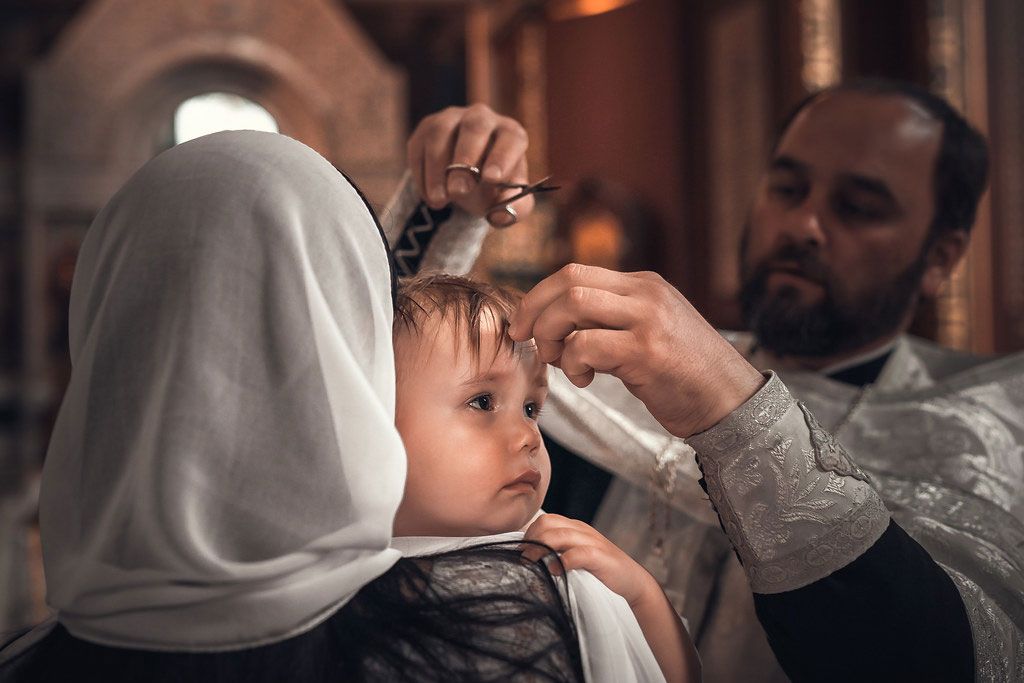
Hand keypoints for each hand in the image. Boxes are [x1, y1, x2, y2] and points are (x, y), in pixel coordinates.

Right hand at [407, 104, 533, 226]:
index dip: (502, 156)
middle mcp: (482, 118)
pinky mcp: (427, 127)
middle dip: (464, 162)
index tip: (491, 179)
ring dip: (437, 170)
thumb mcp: (507, 202)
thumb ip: (512, 210)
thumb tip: (500, 217)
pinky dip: (422, 174)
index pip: (511, 138)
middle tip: (459, 191)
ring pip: (441, 134)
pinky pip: (420, 146)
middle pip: (474, 129)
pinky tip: (430, 196)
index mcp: (510, 134)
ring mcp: (452, 118)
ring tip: (440, 200)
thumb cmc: (492, 188)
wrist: (466, 181)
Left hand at [508, 264, 765, 436]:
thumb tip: (556, 324)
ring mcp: (647, 319)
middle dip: (534, 311)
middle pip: (568, 281)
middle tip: (528, 341)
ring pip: (572, 305)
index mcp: (643, 284)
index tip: (524, 324)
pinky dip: (573, 364)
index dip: (539, 296)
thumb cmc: (685, 375)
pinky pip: (586, 345)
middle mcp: (645, 293)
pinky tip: (585, 380)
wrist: (731, 403)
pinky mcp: (646, 351)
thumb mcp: (650, 330)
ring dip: (551, 336)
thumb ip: (612, 319)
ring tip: (563, 362)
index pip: (574, 272)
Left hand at [524, 514, 658, 607]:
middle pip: (547, 523)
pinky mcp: (600, 557)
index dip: (529, 534)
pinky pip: (577, 554)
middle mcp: (582, 531)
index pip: (545, 520)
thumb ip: (558, 552)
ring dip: (540, 549)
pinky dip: (561, 562)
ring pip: (558, 535)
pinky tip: (554, 572)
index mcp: (575, 528)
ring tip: (533, 564)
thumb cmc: (600, 573)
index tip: (521, 552)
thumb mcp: (576, 557)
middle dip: (531, 539)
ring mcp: (592, 542)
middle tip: (524, 559)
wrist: (633, 582)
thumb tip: (528, 558)